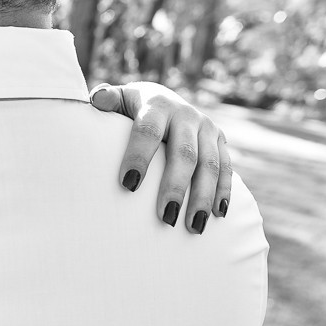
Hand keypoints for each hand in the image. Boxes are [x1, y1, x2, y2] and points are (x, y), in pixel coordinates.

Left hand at [91, 82, 231, 234]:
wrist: (165, 99)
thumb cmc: (132, 109)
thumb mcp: (119, 100)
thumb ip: (107, 99)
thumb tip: (98, 99)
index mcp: (157, 105)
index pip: (148, 132)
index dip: (139, 156)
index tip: (128, 185)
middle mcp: (186, 115)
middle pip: (183, 154)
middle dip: (175, 186)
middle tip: (166, 217)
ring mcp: (207, 128)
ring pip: (210, 165)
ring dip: (203, 197)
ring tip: (194, 226)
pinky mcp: (220, 140)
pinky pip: (226, 168)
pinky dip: (223, 192)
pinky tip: (218, 215)